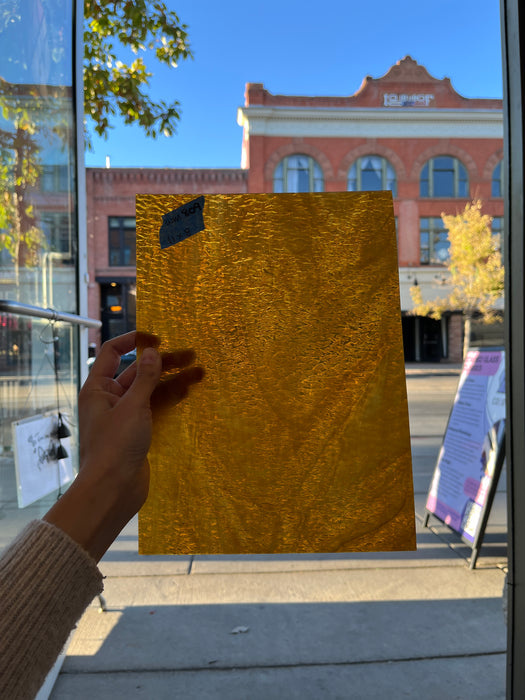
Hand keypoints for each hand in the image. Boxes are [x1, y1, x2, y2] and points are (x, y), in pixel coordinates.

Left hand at [44, 331, 203, 560]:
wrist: (112, 490)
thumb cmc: (115, 446)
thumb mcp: (133, 407)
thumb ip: (145, 378)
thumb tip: (152, 351)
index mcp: (98, 388)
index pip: (113, 352)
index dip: (134, 341)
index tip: (158, 339)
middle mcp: (110, 399)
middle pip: (138, 371)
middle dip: (164, 363)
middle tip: (192, 356)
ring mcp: (125, 416)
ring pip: (150, 390)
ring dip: (172, 380)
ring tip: (200, 373)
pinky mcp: (137, 431)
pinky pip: (155, 408)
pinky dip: (170, 399)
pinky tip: (188, 392)